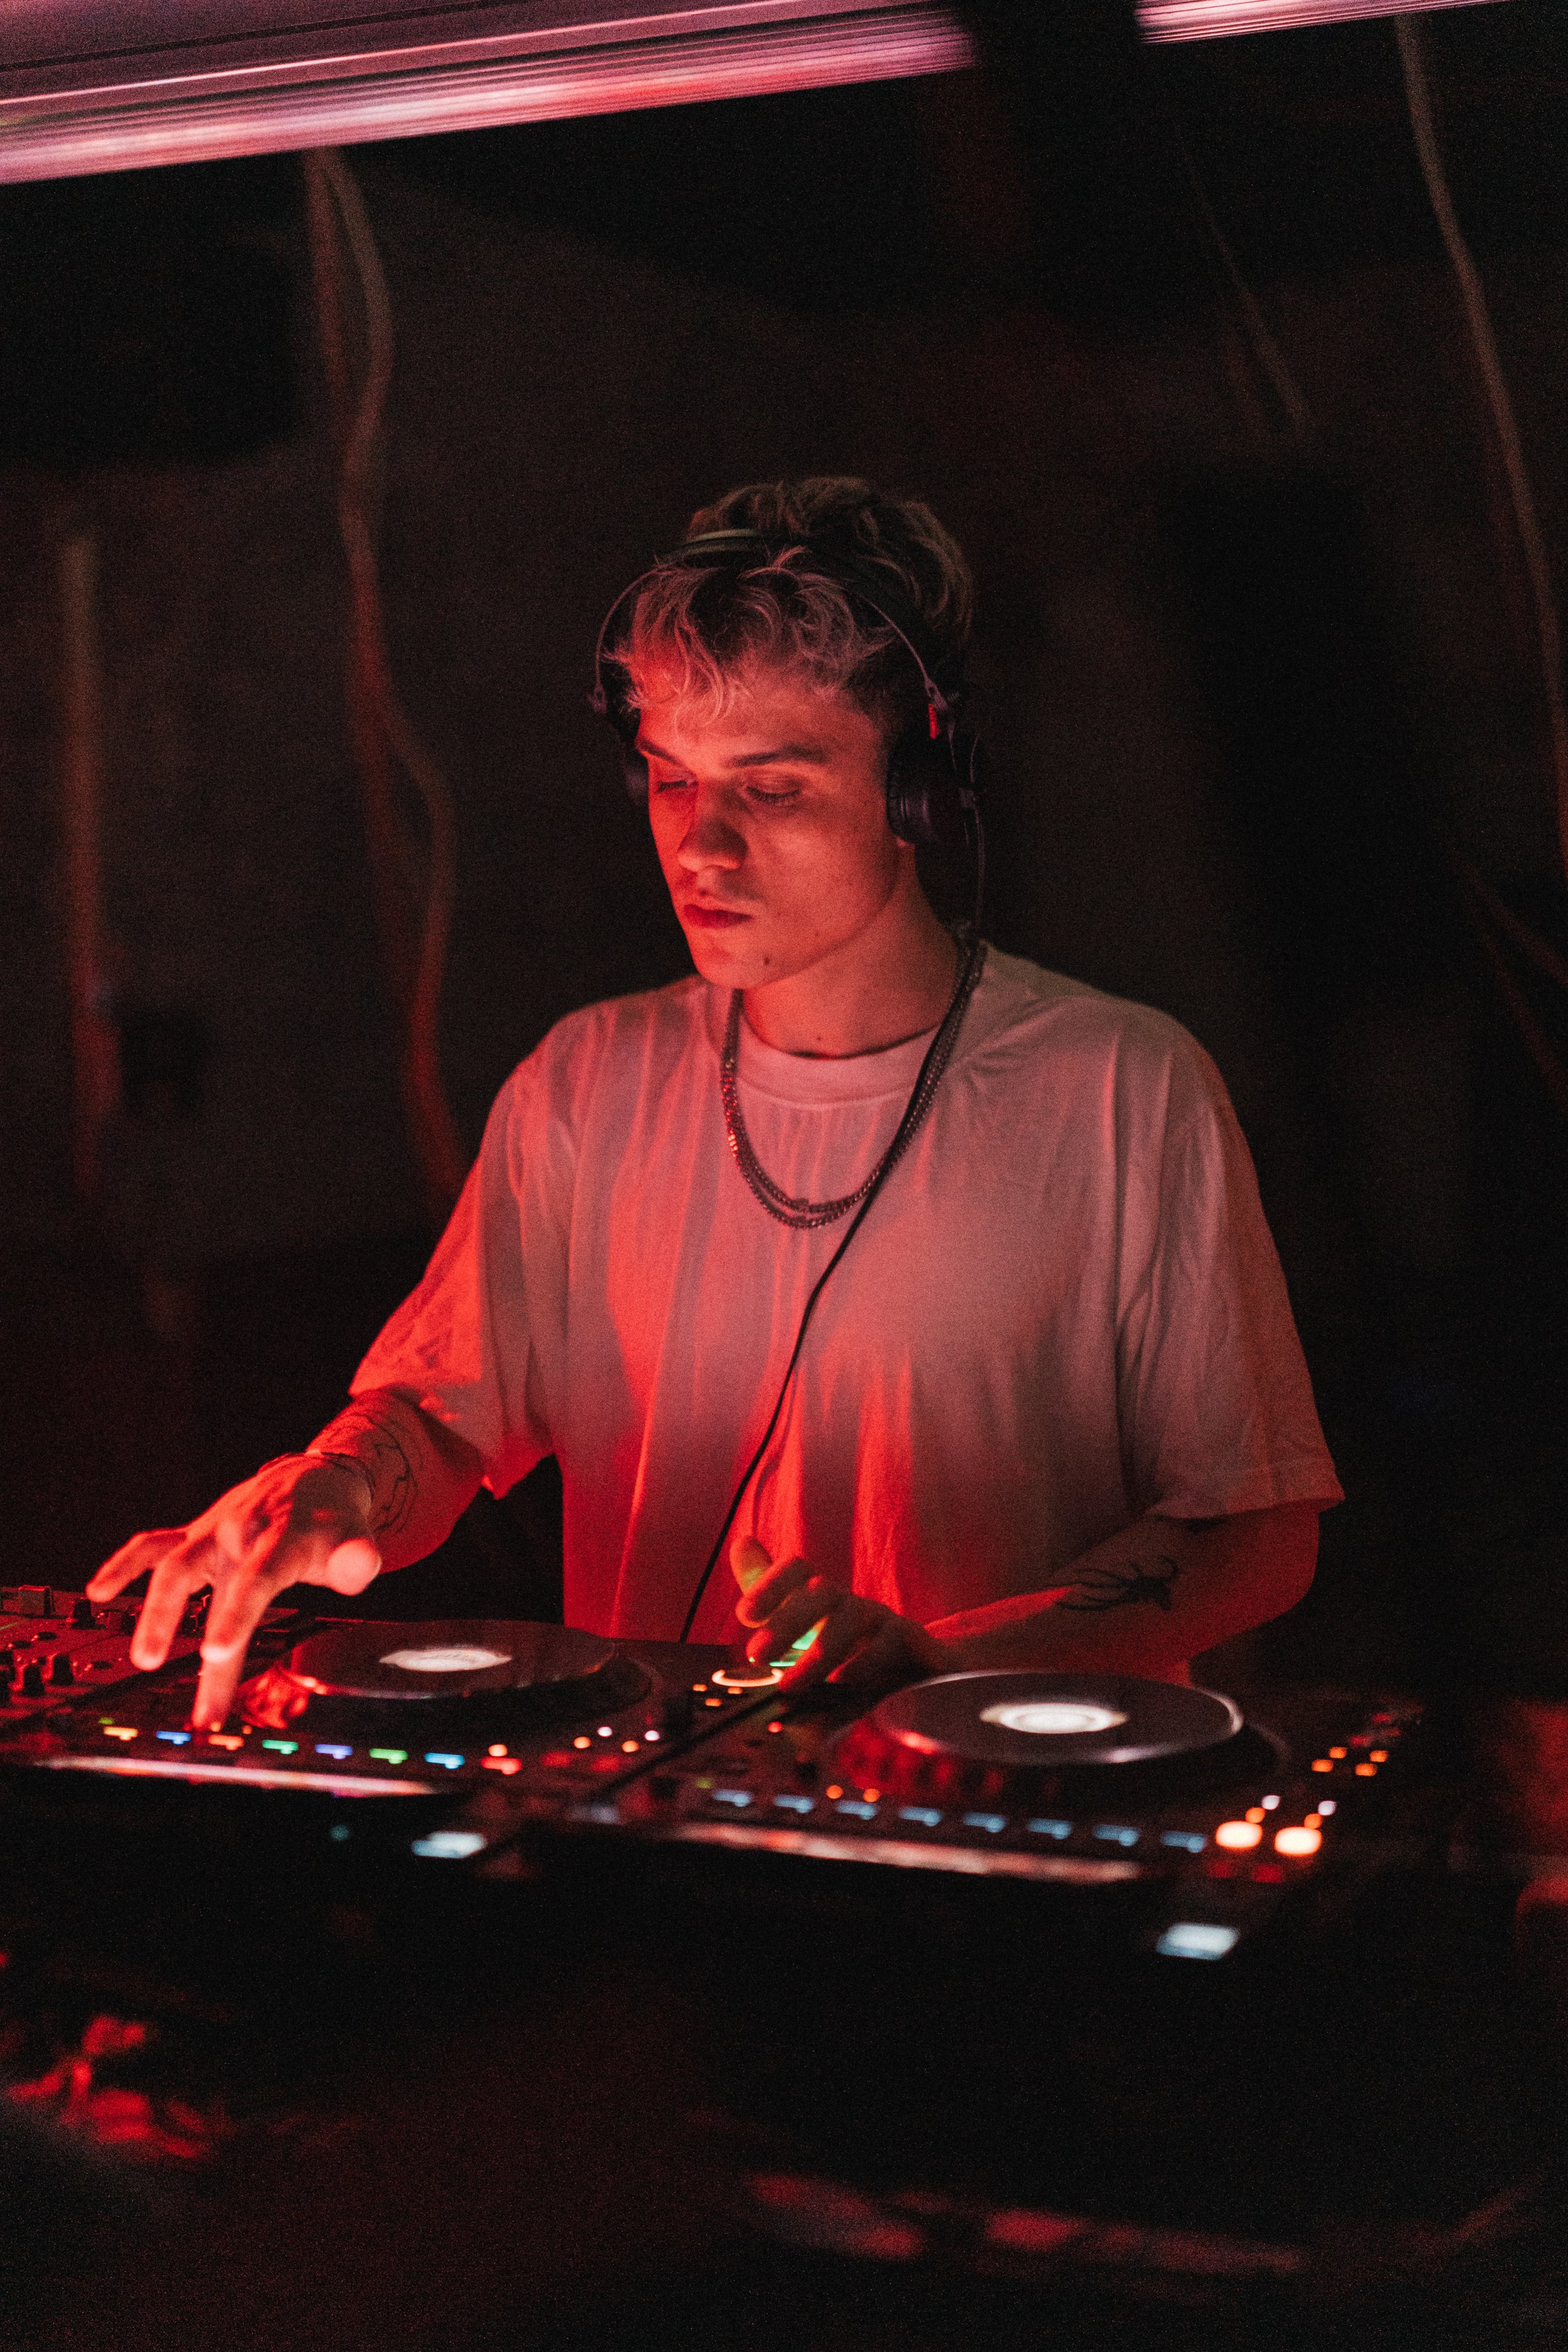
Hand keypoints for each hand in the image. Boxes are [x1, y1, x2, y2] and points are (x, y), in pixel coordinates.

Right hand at [87, 1455, 382, 1729]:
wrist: (312, 1478)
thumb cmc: (334, 1522)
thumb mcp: (357, 1536)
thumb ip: (358, 1557)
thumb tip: (362, 1567)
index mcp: (282, 1538)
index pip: (256, 1578)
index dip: (235, 1613)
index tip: (218, 1651)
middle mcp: (239, 1532)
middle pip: (207, 1581)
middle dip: (195, 1633)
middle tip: (191, 1693)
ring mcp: (211, 1532)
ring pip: (172, 1565)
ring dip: (155, 1611)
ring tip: (145, 1659)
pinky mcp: (193, 1534)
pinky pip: (153, 1545)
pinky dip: (124, 1565)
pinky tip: (98, 1591)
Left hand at [731, 1536, 949, 1692]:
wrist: (917, 1661)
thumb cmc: (847, 1641)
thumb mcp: (806, 1620)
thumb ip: (770, 1589)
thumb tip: (742, 1542)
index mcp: (825, 1597)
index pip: (798, 1570)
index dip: (770, 1586)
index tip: (744, 1616)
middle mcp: (852, 1603)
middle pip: (821, 1594)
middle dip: (787, 1622)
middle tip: (757, 1654)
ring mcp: (884, 1621)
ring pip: (852, 1620)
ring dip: (819, 1652)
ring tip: (789, 1684)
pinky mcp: (912, 1645)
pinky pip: (892, 1644)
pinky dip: (867, 1661)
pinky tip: (842, 1679)